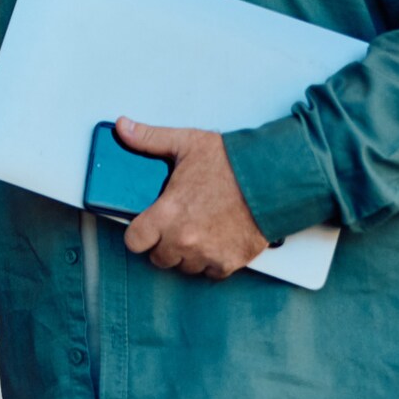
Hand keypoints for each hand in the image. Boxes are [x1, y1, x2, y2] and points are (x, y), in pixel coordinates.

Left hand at [117, 117, 270, 278]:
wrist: (274, 180)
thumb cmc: (232, 163)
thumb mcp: (186, 143)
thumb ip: (149, 139)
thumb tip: (123, 126)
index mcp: (168, 213)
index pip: (134, 241)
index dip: (137, 234)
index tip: (144, 226)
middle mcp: (184, 239)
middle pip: (158, 258)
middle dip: (162, 243)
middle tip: (173, 225)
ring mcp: (207, 253)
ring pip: (184, 267)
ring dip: (186, 254)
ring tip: (195, 231)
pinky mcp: (230, 262)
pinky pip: (211, 272)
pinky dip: (211, 261)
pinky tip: (215, 240)